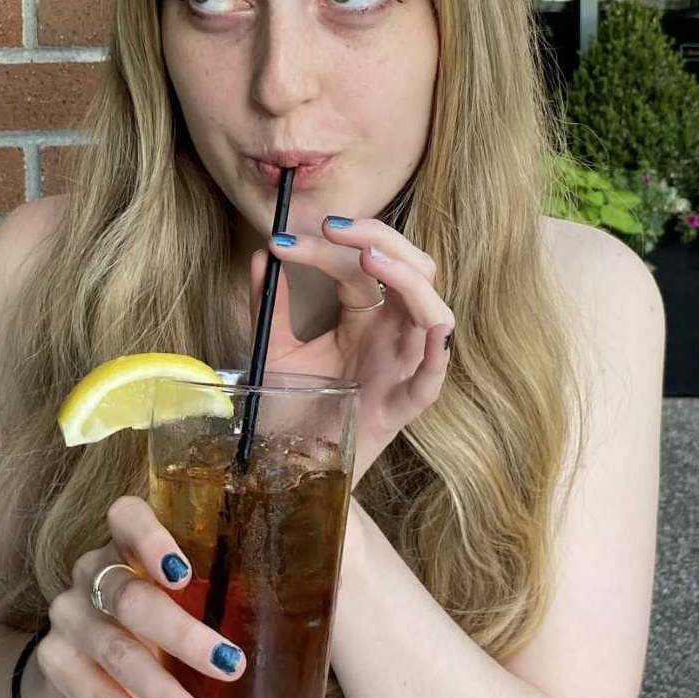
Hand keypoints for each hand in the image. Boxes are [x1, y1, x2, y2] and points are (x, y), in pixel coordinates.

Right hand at [32, 496, 246, 697]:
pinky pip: (99, 696)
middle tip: (231, 665)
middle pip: (131, 597)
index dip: (151, 539)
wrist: (78, 662)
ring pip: (118, 653)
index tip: (184, 574)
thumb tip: (298, 620)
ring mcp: (68, 615)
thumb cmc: (151, 617)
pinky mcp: (54, 661)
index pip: (126, 516)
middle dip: (183, 636)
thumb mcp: (175, 596)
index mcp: (124, 540)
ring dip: (168, 696)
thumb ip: (212, 593)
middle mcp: (90, 570)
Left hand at [253, 216, 454, 486]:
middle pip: (412, 269)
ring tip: (369, 258)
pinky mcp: (401, 406)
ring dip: (406, 278)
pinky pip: (432, 377)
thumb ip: (269, 306)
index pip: (361, 266)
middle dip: (380, 239)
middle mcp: (390, 334)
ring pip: (431, 311)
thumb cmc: (292, 409)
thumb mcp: (277, 349)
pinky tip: (432, 328)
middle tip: (335, 228)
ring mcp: (401, 367)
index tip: (283, 238)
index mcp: (366, 317)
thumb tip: (260, 255)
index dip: (329, 245)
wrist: (288, 470)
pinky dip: (438, 350)